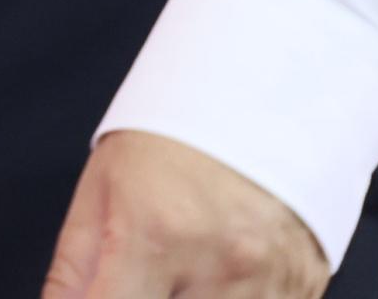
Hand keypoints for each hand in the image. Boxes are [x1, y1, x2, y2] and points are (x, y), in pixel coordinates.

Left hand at [40, 131, 327, 298]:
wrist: (256, 98)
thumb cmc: (170, 140)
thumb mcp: (101, 189)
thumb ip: (73, 268)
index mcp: (155, 236)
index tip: (103, 294)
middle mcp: (218, 266)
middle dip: (146, 297)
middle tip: (142, 275)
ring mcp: (269, 282)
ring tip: (181, 268)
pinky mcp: (303, 288)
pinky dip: (232, 298)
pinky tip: (220, 274)